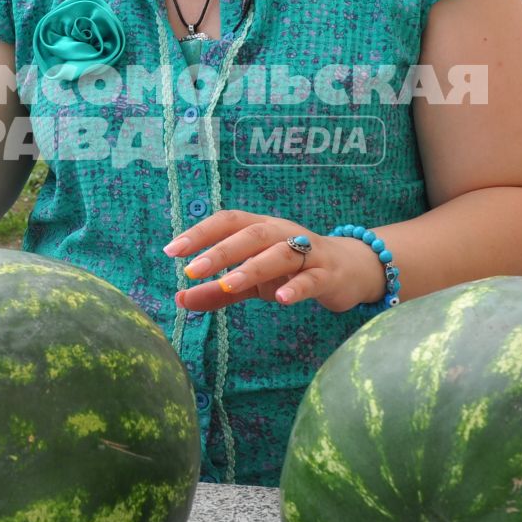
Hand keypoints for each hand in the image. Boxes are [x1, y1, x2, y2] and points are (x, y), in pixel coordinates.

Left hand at [163, 210, 386, 314]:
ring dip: (252, 268)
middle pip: (251, 235)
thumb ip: (217, 291)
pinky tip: (282, 299)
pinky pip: (312, 279)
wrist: (349, 270)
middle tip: (192, 270)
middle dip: (220, 251)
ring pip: (281, 253)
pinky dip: (297, 287)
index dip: (200, 233)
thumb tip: (179, 300)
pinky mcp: (328, 274)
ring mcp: (308, 252)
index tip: (172, 250)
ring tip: (228, 284)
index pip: (228, 221)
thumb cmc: (292, 271)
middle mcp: (283, 233)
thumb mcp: (252, 281)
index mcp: (261, 228)